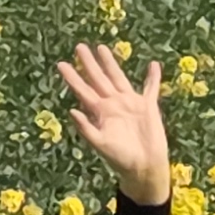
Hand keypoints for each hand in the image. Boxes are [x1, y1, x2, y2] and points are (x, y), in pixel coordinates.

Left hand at [57, 42, 170, 206]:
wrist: (143, 167)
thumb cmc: (120, 159)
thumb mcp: (101, 144)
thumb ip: (86, 129)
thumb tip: (72, 111)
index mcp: (100, 113)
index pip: (84, 91)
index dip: (73, 77)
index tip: (62, 64)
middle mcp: (113, 105)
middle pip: (98, 79)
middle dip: (88, 64)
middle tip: (79, 47)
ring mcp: (130, 104)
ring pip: (118, 78)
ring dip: (111, 64)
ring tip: (102, 48)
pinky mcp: (147, 107)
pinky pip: (151, 89)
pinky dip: (153, 78)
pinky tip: (153, 65)